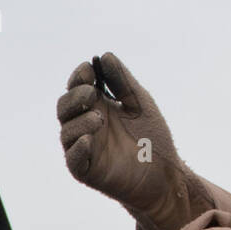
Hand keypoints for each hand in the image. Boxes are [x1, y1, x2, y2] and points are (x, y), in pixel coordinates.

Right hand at [57, 53, 211, 229]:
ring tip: (99, 118)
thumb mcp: (139, 103)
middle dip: (75, 97)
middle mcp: (85, 125)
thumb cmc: (152, 138)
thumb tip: (104, 56)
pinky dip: (78, 149)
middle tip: (91, 93)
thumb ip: (122, 81)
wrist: (166, 173)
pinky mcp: (87, 170)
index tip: (89, 68)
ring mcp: (84, 148)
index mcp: (96, 106)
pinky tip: (88, 140)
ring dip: (79, 122)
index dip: (79, 76)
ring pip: (66, 132)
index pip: (77, 87)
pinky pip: (74, 160)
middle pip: (65, 107)